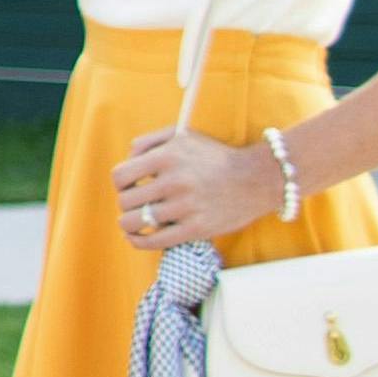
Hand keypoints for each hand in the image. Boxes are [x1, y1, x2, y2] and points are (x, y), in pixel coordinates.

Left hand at [112, 125, 289, 252]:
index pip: (120, 176)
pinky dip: (138, 242)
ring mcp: (185, 207)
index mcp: (167, 156)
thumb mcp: (182, 134)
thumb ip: (148, 141)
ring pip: (135, 222)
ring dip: (128, 223)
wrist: (257, 178)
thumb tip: (127, 160)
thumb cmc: (215, 156)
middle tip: (136, 204)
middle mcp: (174, 181)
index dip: (120, 183)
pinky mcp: (196, 228)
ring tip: (134, 221)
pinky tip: (136, 237)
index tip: (129, 186)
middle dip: (126, 203)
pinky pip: (154, 241)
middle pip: (125, 201)